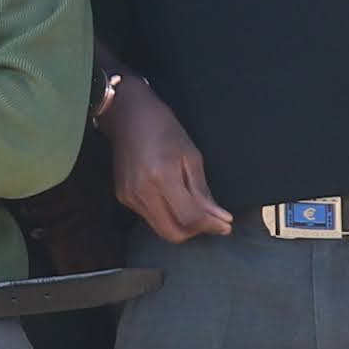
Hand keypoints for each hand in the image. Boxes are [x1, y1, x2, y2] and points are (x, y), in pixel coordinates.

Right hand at [105, 75, 228, 240]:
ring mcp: (129, 197)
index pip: (189, 216)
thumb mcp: (191, 155)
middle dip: (196, 232)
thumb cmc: (164, 129)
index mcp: (162, 176)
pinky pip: (150, 218)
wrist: (128, 115)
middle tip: (212, 221)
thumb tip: (220, 219)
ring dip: (182, 225)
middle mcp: (142, 192)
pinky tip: (175, 201)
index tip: (226, 225)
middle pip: (173, 233)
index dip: (210, 225)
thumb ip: (202, 191)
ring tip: (195, 210)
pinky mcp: (123, 197)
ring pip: (161, 229)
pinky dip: (167, 216)